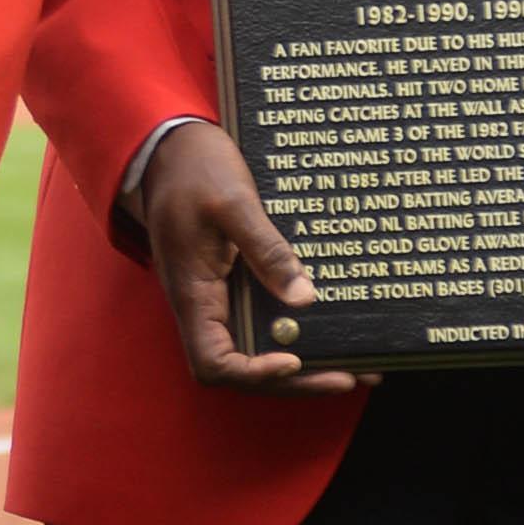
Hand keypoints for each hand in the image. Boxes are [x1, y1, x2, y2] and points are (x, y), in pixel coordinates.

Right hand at [133, 121, 360, 397]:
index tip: (294, 360)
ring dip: (302, 359)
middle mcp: (202, 302)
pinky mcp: (230, 281)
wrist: (169, 145)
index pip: (213, 363)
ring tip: (354, 362)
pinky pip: (261, 318)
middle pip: (241, 366)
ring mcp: (216, 293)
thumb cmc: (194, 168)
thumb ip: (266, 250)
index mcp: (192, 291)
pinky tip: (330, 324)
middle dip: (295, 379)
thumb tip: (304, 298)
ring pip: (254, 346)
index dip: (254, 374)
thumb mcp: (233, 203)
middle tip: (349, 375)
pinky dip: (295, 328)